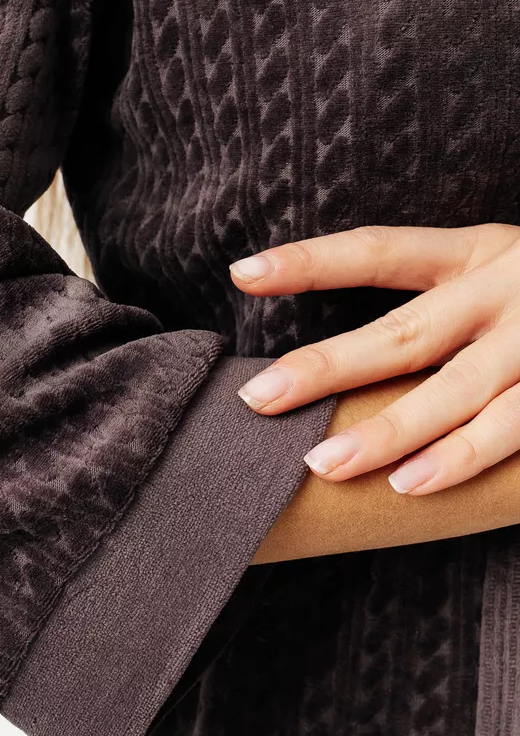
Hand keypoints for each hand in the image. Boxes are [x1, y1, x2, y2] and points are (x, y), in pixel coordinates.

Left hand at [229, 223, 519, 494]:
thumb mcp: (498, 277)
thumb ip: (441, 305)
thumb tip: (343, 357)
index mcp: (474, 254)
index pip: (380, 251)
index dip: (311, 262)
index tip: (242, 274)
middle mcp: (503, 290)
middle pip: (404, 332)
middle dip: (327, 367)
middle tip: (257, 398)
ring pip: (454, 390)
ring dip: (386, 432)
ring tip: (322, 463)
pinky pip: (509, 428)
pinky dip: (458, 458)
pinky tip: (406, 484)